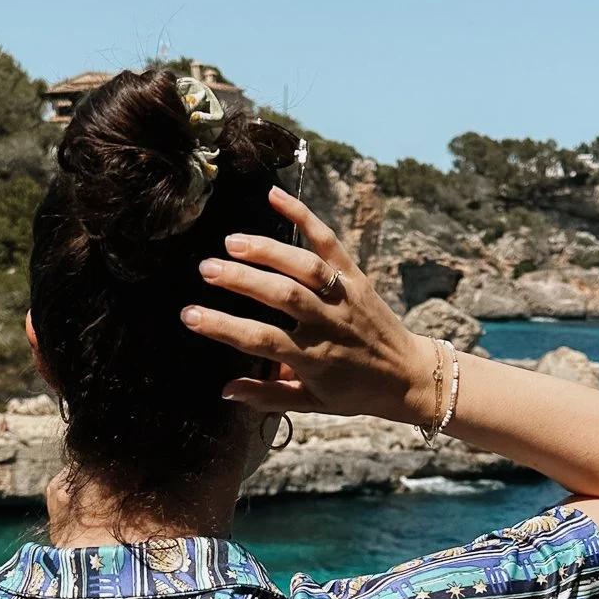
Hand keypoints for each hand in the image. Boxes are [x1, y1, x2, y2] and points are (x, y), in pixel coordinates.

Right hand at [182, 187, 437, 424]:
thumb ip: (267, 396)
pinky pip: (329, 241)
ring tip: (232, 242)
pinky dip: (303, 214)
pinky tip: (272, 195)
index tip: (191, 315)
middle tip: (206, 269)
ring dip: (268, 251)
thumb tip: (224, 391)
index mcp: (314, 359)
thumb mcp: (311, 404)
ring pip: (304, 267)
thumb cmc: (354, 391)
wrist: (408, 375)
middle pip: (282, 296)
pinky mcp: (355, 276)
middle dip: (242, 281)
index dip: (224, 327)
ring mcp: (344, 296)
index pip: (263, 341)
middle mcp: (329, 324)